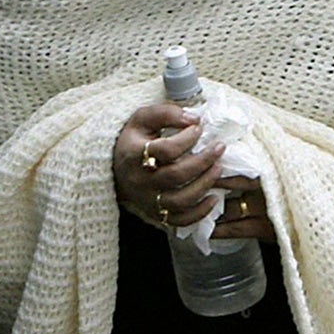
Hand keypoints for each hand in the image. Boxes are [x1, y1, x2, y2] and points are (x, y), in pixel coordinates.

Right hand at [112, 105, 275, 241]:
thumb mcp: (141, 119)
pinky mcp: (156, 213)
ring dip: (204, 185)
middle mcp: (140, 180)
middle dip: (202, 161)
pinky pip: (180, 220)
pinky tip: (213, 198)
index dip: (186, 138)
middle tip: (219, 148)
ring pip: (179, 200)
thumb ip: (165, 113)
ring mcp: (148, 200)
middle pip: (175, 175)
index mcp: (134, 154)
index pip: (164, 150)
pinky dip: (200, 212)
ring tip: (218, 169)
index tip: (198, 127)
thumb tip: (193, 118)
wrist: (114, 169)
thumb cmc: (133, 141)